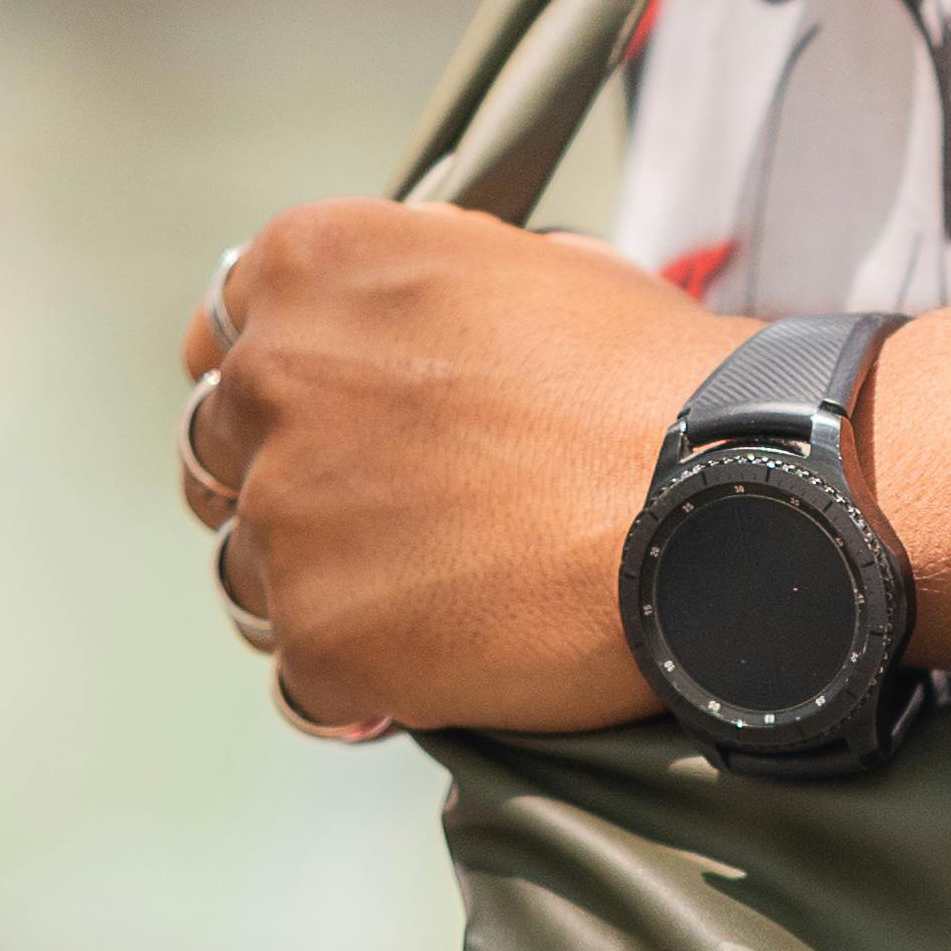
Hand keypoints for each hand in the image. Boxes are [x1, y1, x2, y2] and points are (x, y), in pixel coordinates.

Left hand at [179, 204, 747, 735]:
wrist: (732, 499)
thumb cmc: (654, 384)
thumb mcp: (522, 266)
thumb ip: (411, 293)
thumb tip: (382, 332)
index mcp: (311, 267)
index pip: (220, 345)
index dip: (274, 402)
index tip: (326, 440)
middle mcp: (272, 377)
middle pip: (218, 459)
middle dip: (290, 493)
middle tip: (389, 531)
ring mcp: (287, 512)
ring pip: (248, 572)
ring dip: (321, 591)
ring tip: (430, 605)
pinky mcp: (322, 633)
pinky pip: (305, 678)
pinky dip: (365, 684)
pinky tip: (443, 667)